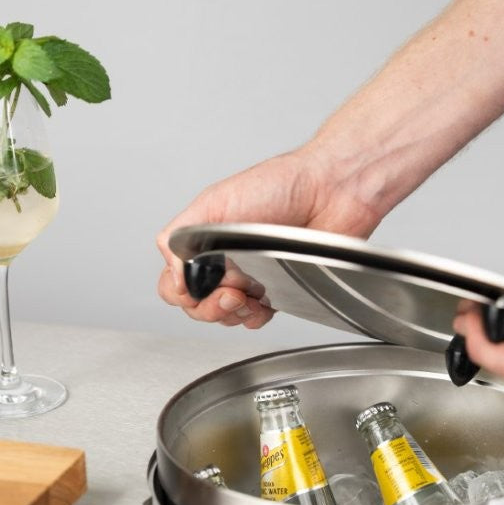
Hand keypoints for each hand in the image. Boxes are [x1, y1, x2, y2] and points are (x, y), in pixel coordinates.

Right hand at [156, 149, 381, 327]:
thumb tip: (174, 279)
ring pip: (225, 316)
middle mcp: (224, 262)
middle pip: (197, 306)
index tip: (197, 286)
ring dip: (232, 313)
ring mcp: (250, 278)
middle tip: (230, 292)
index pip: (173, 282)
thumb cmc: (279, 186)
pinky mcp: (276, 291)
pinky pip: (255, 318)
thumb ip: (180, 239)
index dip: (179, 292)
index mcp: (204, 242)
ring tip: (248, 294)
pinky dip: (255, 318)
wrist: (329, 192)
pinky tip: (263, 304)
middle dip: (208, 307)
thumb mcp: (214, 202)